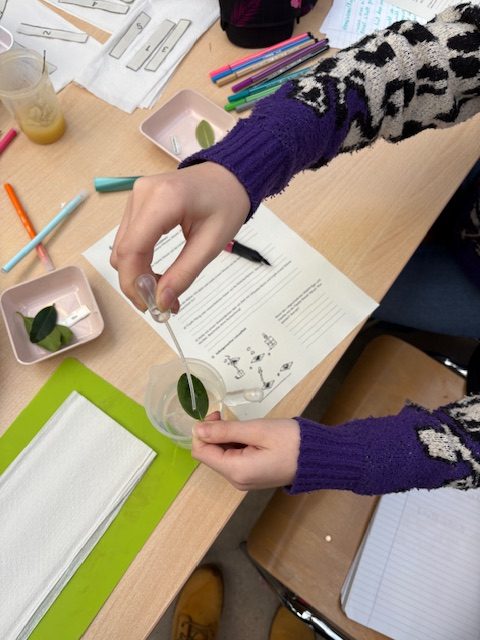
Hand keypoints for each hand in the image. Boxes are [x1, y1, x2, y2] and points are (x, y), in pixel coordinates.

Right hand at [110, 162, 249, 312]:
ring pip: (122, 247)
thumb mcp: (211, 244)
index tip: (150, 306)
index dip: (135, 283)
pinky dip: (139, 260)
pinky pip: (129, 238)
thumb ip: (184, 274)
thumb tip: (161, 302)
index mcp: (163, 200)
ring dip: (137, 273)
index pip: (132, 249)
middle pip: (123, 251)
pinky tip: (157, 272)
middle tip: (161, 304)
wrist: (229, 175)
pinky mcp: (136, 203)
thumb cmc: (226, 204)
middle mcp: (142, 194)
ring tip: (164, 289)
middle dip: (136, 283)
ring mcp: (135, 196)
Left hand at [191, 415, 300, 490]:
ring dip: (226, 437)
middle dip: (215, 433)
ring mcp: (245, 479)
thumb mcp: (257, 430)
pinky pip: (234, 458)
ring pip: (222, 455)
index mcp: (236, 471)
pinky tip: (250, 435)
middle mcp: (237, 480)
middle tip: (229, 416)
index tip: (218, 414)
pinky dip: (236, 444)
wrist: (320, 457)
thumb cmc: (291, 441)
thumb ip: (225, 430)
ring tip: (246, 426)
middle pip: (210, 454)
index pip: (201, 452)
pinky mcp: (253, 475)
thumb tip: (197, 430)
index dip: (203, 431)